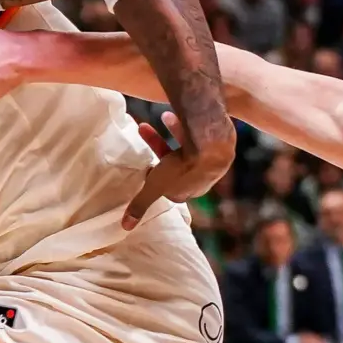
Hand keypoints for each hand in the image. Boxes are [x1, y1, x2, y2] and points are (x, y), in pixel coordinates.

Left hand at [123, 108, 235, 230]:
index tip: (147, 167)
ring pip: (186, 147)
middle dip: (159, 149)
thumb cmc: (181, 169)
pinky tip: (172, 115)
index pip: (170, 189)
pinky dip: (183, 126)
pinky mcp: (217, 144)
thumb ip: (140, 204)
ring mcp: (211, 162)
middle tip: (145, 131)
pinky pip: (195, 135)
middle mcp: (201, 180)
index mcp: (188, 193)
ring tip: (163, 117)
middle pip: (175, 165)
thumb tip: (125, 227)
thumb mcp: (154, 186)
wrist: (211, 144)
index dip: (157, 178)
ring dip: (172, 134)